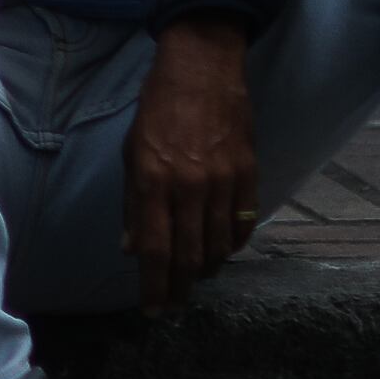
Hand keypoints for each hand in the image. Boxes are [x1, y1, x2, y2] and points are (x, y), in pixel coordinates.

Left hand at [122, 15, 260, 306]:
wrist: (202, 69)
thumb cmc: (157, 108)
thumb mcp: (131, 151)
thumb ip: (132, 203)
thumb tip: (130, 250)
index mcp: (153, 180)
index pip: (154, 248)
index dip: (154, 285)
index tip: (153, 309)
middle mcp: (189, 186)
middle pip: (189, 255)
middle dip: (180, 286)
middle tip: (175, 302)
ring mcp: (224, 181)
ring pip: (220, 245)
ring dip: (207, 268)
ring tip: (196, 276)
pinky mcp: (249, 173)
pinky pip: (244, 222)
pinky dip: (234, 244)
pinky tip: (224, 250)